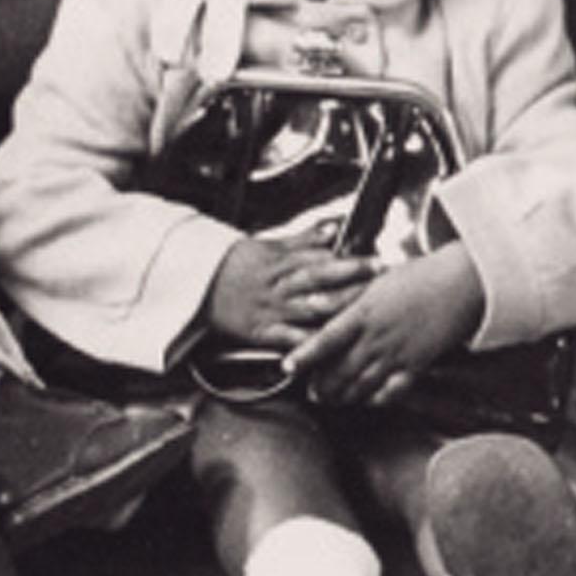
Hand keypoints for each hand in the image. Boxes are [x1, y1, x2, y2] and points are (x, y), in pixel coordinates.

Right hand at [204, 235, 375, 351]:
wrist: (197, 288)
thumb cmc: (235, 266)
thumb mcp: (267, 246)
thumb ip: (303, 240)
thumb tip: (333, 229)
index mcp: (279, 262)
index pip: (318, 257)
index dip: (348, 257)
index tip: (375, 257)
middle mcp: (278, 285)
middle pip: (319, 278)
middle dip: (351, 275)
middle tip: (379, 273)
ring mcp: (271, 309)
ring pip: (310, 307)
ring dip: (339, 307)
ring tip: (365, 308)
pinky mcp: (262, 332)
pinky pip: (289, 338)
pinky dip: (308, 343)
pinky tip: (330, 346)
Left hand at [287, 244, 486, 407]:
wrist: (460, 284)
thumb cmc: (415, 277)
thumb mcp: (373, 280)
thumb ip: (344, 296)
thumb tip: (313, 300)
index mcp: (364, 313)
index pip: (327, 339)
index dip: (305, 355)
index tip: (288, 367)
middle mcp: (378, 337)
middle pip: (342, 370)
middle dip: (322, 386)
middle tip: (310, 393)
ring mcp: (398, 354)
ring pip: (364, 385)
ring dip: (344, 396)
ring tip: (331, 401)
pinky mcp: (417, 365)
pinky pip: (394, 390)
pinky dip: (379, 399)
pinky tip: (369, 402)